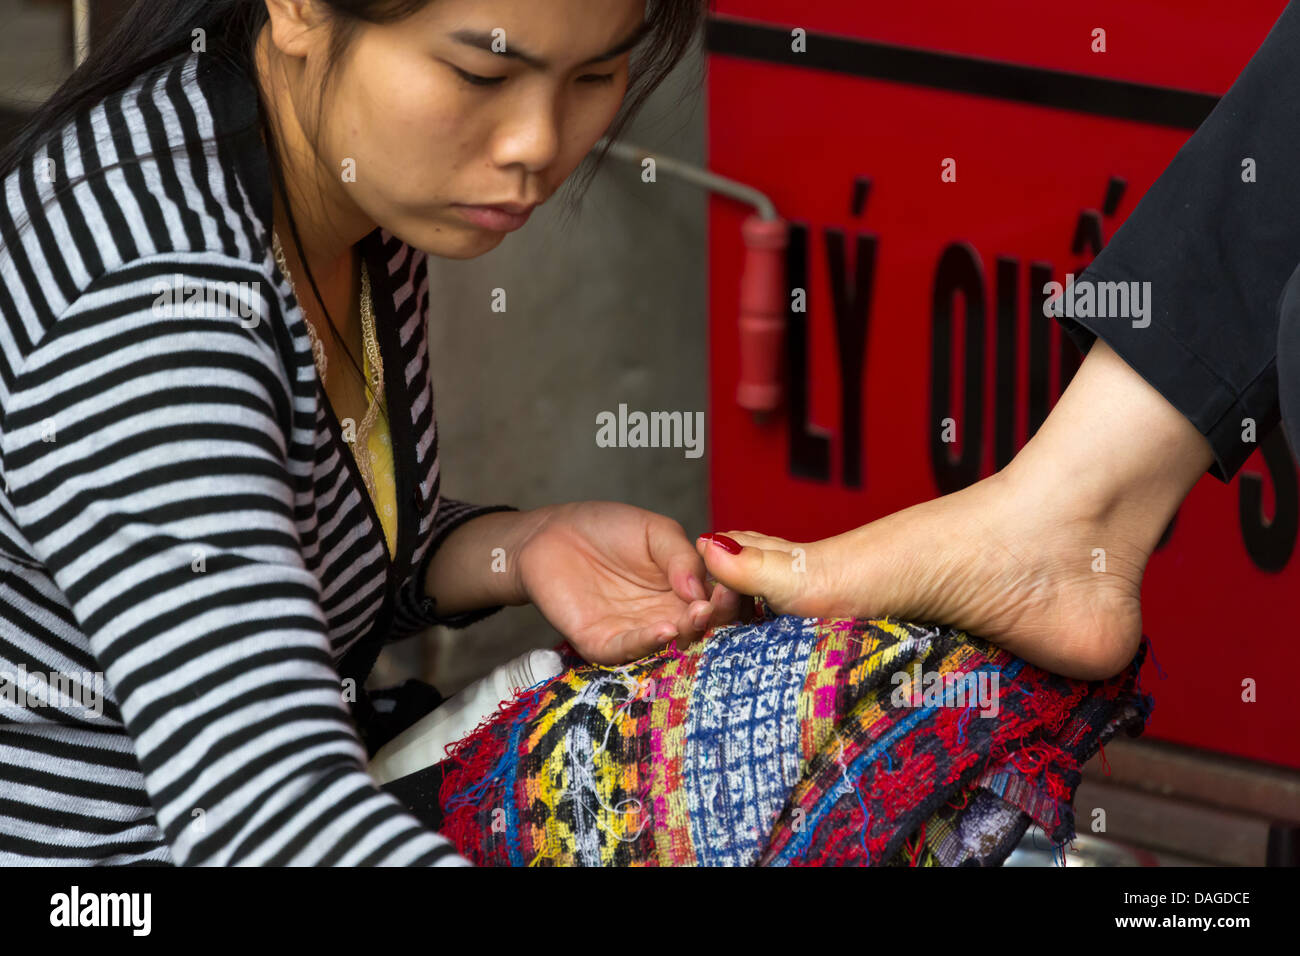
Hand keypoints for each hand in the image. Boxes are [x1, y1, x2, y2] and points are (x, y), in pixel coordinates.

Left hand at [516, 501, 743, 663]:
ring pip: (669, 644)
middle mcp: (664, 616)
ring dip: (687, 633)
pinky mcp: (602, 643)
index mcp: (683, 591)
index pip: (715, 603)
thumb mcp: (654, 531)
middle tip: (718, 603)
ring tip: (697, 615)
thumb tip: (701, 589)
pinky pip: (628, 650)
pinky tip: (665, 630)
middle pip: (699, 629)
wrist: (550, 534)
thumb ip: (681, 556)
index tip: (732, 585)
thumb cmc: (604, 529)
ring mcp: (635, 633)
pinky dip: (648, 643)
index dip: (727, 598)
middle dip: (713, 619)